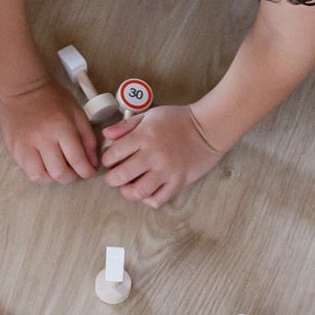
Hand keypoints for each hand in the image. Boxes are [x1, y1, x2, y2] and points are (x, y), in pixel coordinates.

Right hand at [0, 79, 97, 183]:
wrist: (23, 88)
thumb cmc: (51, 97)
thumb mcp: (77, 112)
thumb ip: (87, 137)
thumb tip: (91, 161)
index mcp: (61, 128)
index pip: (77, 160)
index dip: (86, 171)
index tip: (89, 173)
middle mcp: (42, 139)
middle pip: (59, 173)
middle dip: (71, 177)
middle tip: (74, 172)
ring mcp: (25, 145)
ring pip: (40, 177)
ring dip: (52, 178)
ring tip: (57, 169)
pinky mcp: (14, 148)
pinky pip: (27, 170)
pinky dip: (39, 172)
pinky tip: (44, 163)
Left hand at [100, 105, 224, 205]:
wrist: (208, 128)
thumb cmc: (178, 120)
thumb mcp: (150, 115)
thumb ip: (126, 125)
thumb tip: (106, 135)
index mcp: (144, 136)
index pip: (113, 155)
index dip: (107, 160)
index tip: (111, 160)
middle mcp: (153, 155)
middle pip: (121, 176)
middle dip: (112, 179)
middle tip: (115, 176)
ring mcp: (166, 171)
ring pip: (138, 192)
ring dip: (128, 192)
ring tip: (129, 186)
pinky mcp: (178, 182)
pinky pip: (158, 199)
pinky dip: (148, 199)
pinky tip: (147, 191)